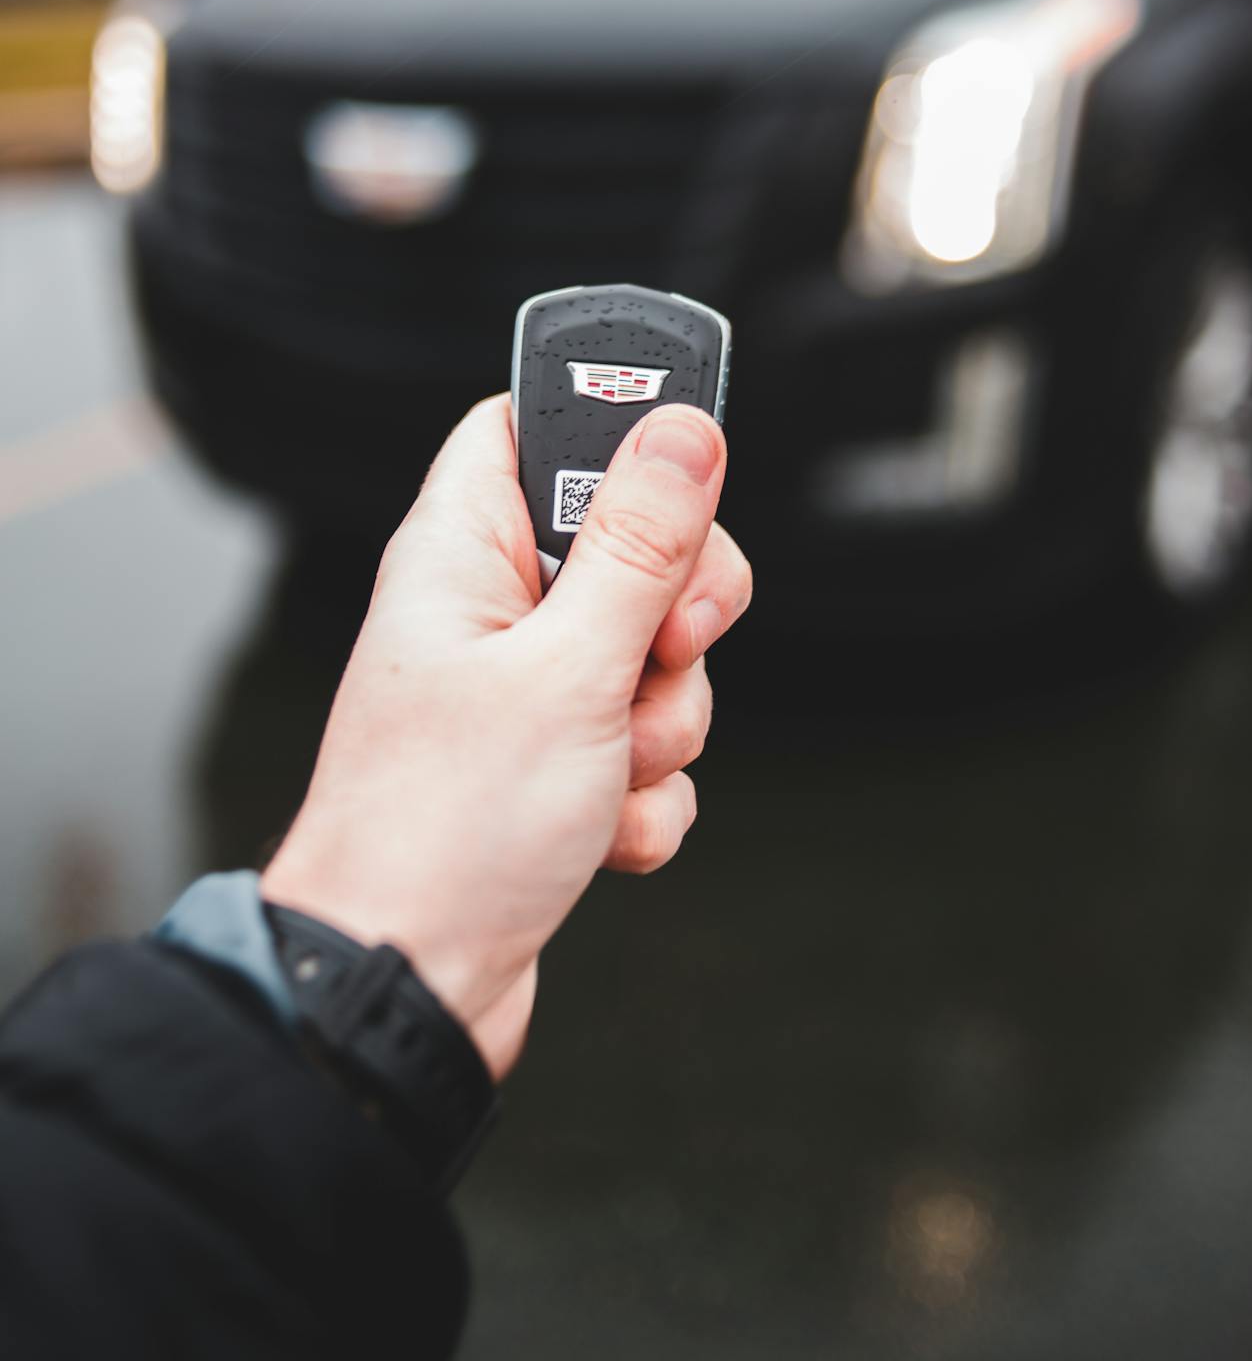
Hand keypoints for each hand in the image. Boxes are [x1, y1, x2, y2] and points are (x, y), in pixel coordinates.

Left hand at [261, 396, 750, 1078]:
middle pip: (631, 544)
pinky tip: (596, 832)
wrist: (403, 993)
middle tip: (650, 655)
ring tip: (600, 770)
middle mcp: (490, 609)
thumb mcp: (568, 671)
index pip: (528, 423)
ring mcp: (524, 692)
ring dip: (661, 723)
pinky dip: (644, 795)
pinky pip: (646, 747)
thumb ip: (638, 546)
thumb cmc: (439, 833)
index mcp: (462, 552)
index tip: (676, 477)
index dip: (608, 432)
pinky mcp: (555, 767)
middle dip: (674, 616)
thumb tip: (682, 432)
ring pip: (654, 656)